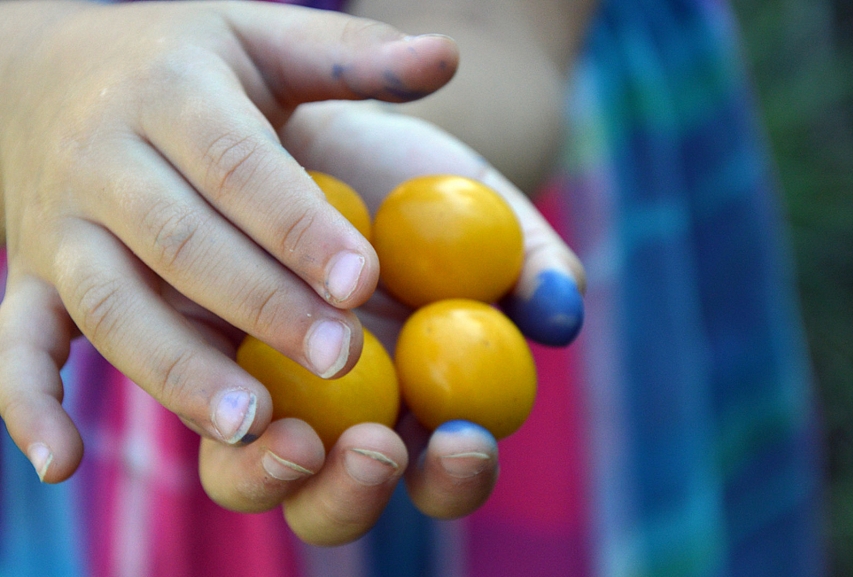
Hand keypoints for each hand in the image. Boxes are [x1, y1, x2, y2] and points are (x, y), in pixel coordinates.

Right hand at [0, 0, 457, 480]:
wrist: (45, 70)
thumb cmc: (181, 62)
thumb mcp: (260, 35)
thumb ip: (351, 56)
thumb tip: (447, 53)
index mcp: (171, 94)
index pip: (239, 167)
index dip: (298, 226)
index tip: (363, 281)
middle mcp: (105, 163)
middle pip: (184, 245)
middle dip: (262, 306)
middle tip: (343, 362)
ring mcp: (60, 230)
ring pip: (113, 309)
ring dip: (174, 371)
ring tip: (252, 424)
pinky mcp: (32, 280)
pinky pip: (18, 345)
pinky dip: (27, 405)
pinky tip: (62, 463)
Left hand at [194, 100, 585, 544]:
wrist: (312, 122)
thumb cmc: (412, 178)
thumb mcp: (480, 203)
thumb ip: (529, 260)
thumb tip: (562, 314)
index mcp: (413, 404)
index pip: (440, 471)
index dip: (456, 476)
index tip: (466, 436)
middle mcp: (334, 418)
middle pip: (334, 506)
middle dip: (355, 497)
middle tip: (379, 448)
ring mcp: (257, 395)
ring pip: (249, 478)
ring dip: (273, 477)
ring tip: (296, 439)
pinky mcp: (191, 358)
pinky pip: (192, 403)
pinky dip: (212, 408)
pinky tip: (231, 371)